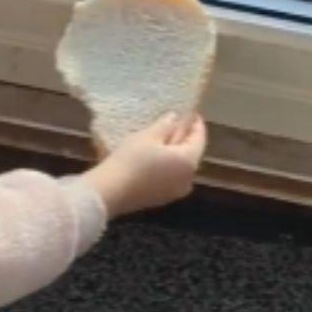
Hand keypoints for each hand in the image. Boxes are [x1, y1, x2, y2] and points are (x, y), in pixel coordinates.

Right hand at [82, 114, 205, 217]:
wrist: (111, 192)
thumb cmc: (131, 159)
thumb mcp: (147, 136)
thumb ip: (165, 125)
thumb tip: (175, 118)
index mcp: (188, 161)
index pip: (199, 138)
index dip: (196, 124)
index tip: (191, 113)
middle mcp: (189, 179)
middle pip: (192, 154)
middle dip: (185, 138)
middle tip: (176, 124)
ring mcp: (177, 191)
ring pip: (182, 167)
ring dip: (176, 153)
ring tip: (164, 140)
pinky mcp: (164, 199)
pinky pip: (173, 177)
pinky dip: (169, 166)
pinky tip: (156, 159)